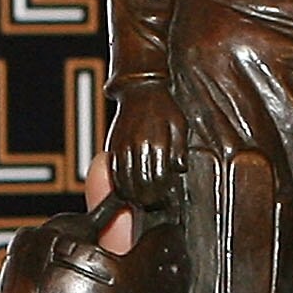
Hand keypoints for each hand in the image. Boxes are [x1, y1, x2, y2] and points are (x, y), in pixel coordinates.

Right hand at [106, 82, 184, 204]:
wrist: (140, 89)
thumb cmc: (163, 107)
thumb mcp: (180, 125)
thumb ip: (180, 149)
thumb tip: (180, 168)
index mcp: (156, 143)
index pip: (159, 178)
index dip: (163, 192)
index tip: (167, 197)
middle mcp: (137, 146)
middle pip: (140, 183)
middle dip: (148, 198)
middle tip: (155, 202)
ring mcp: (122, 147)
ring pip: (124, 182)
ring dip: (132, 195)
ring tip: (142, 200)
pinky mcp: (112, 147)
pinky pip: (112, 172)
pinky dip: (118, 185)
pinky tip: (127, 190)